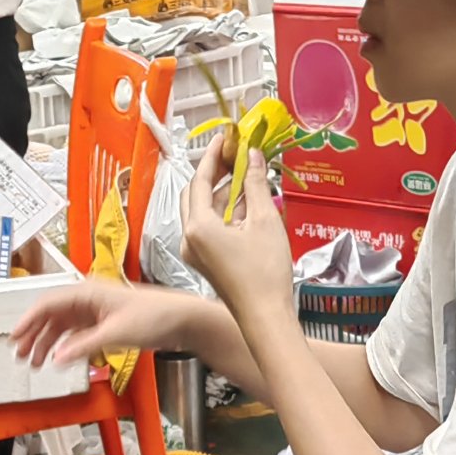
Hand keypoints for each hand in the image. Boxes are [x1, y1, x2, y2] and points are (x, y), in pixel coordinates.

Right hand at [10, 276, 153, 371]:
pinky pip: (76, 334)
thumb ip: (82, 347)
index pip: (47, 303)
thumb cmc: (154, 316)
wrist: (181, 320)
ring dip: (47, 343)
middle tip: (20, 355)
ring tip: (35, 362)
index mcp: (87, 292)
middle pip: (51, 316)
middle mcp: (87, 299)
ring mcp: (95, 311)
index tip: (14, 337)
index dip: (28, 321)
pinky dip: (65, 346)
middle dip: (34, 335)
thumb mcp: (115, 334)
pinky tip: (58, 358)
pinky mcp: (104, 323)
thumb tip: (56, 358)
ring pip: (62, 326)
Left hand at [180, 131, 293, 313]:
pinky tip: (245, 203)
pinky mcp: (207, 262)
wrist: (265, 316)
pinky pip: (210, 228)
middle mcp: (190, 240)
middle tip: (234, 155)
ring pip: (203, 211)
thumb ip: (256, 183)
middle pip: (196, 194)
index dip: (213, 155)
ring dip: (223, 192)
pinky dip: (225, 212)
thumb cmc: (263, 275)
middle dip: (215, 172)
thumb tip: (253, 157)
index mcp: (198, 227)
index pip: (200, 180)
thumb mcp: (263, 219)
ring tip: (246, 175)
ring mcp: (196, 253)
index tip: (224, 138)